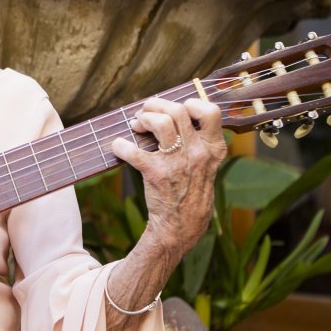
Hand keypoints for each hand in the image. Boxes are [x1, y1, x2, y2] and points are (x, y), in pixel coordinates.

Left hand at [110, 97, 226, 256]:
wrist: (181, 226)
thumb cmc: (191, 190)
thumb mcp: (205, 165)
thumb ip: (197, 141)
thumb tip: (172, 114)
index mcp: (212, 148)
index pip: (211, 112)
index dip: (191, 103)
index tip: (178, 109)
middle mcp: (197, 153)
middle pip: (177, 110)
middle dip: (155, 106)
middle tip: (145, 113)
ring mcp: (177, 163)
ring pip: (160, 123)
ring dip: (143, 119)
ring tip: (136, 125)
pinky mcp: (156, 174)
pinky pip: (133, 150)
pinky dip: (120, 146)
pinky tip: (118, 147)